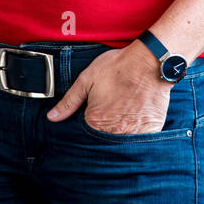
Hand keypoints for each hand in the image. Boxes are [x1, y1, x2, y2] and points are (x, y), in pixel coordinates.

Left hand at [46, 39, 170, 135]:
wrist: (149, 60)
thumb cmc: (118, 67)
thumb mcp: (87, 79)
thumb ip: (69, 102)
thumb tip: (52, 118)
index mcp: (96, 121)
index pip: (85, 134)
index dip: (88, 123)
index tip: (95, 112)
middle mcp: (114, 131)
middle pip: (104, 140)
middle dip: (104, 130)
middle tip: (111, 110)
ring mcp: (134, 133)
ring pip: (122, 142)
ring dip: (120, 134)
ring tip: (123, 113)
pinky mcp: (151, 129)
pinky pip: (141, 140)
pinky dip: (138, 134)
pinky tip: (136, 119)